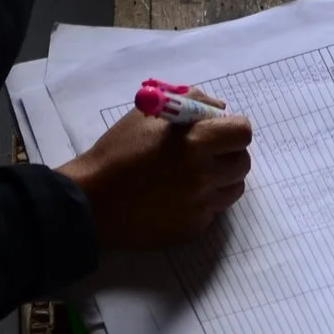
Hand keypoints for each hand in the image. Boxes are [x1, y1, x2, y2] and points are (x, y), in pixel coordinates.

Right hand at [58, 108, 253, 249]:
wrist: (90, 202)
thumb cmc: (117, 152)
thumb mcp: (151, 114)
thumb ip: (191, 104)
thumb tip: (219, 108)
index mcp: (195, 143)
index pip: (242, 132)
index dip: (232, 129)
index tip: (218, 131)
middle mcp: (204, 176)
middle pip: (242, 162)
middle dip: (228, 154)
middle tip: (206, 153)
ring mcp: (200, 206)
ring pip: (233, 189)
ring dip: (221, 179)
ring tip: (192, 175)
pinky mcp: (193, 228)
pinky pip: (212, 211)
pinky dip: (202, 202)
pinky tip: (176, 197)